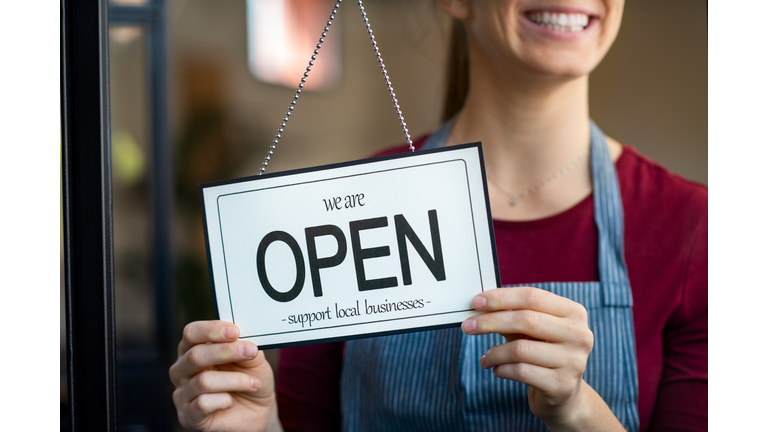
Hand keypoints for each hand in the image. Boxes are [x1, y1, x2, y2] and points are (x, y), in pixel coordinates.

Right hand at [169, 320, 281, 431]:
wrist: (258, 411)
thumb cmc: (251, 379)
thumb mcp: (253, 359)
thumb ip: (245, 345)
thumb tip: (241, 336)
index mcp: (193, 349)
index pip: (191, 333)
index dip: (211, 330)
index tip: (235, 331)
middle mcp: (182, 370)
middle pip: (195, 355)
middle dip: (226, 352)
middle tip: (251, 352)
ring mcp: (182, 394)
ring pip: (203, 381)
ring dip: (235, 380)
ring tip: (253, 383)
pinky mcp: (188, 416)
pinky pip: (203, 404)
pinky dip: (225, 400)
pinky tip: (232, 401)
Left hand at [461, 287, 623, 430]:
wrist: (563, 395)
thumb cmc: (542, 353)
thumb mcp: (531, 331)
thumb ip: (512, 314)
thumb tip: (480, 304)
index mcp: (574, 313)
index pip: (532, 297)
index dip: (501, 297)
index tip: (475, 302)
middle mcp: (579, 335)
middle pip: (526, 320)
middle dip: (490, 322)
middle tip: (467, 327)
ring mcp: (574, 361)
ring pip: (520, 349)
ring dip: (494, 353)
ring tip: (486, 357)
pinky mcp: (562, 385)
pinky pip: (521, 372)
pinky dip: (502, 369)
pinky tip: (496, 369)